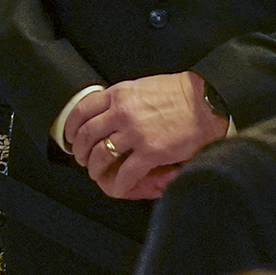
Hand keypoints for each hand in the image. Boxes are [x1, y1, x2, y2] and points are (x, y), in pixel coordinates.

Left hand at [73, 72, 229, 199]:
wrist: (205, 102)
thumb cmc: (178, 94)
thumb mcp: (142, 87)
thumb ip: (122, 99)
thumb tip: (107, 113)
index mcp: (119, 94)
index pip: (82, 110)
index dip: (71, 127)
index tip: (70, 137)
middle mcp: (122, 112)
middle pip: (87, 135)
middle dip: (80, 151)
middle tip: (82, 159)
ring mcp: (135, 133)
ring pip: (101, 155)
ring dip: (95, 168)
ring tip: (97, 173)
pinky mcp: (150, 152)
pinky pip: (126, 173)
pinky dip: (118, 184)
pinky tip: (118, 187)